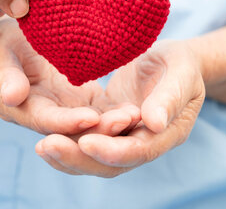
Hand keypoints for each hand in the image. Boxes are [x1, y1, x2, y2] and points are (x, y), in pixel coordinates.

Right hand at [0, 19, 141, 139]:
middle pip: (72, 132)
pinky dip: (117, 113)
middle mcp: (45, 118)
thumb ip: (3, 74)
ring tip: (134, 114)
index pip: (44, 121)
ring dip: (112, 125)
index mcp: (20, 109)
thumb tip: (12, 97)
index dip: (66, 122)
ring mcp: (67, 113)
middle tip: (125, 119)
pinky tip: (137, 108)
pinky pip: (103, 113)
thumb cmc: (5, 41)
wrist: (20, 38)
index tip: (90, 117)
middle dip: (99, 130)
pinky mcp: (84, 104)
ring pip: (91, 128)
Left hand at [35, 40, 204, 176]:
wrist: (174, 61)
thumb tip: (155, 123)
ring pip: (95, 156)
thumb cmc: (183, 63)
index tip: (86, 141)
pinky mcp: (109, 127)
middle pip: (111, 163)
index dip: (113, 150)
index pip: (139, 151)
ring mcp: (125, 137)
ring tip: (42, 146)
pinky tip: (45, 135)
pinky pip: (87, 139)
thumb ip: (171, 97)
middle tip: (48, 146)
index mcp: (168, 133)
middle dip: (79, 157)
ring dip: (68, 154)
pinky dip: (68, 141)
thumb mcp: (182, 72)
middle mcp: (145, 143)